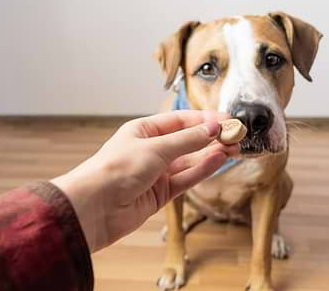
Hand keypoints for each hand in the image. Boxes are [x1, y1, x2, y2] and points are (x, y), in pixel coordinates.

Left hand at [51, 110, 238, 251]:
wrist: (94, 208)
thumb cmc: (115, 169)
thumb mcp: (155, 148)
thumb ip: (187, 140)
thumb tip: (213, 128)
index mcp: (144, 131)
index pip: (180, 121)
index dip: (204, 120)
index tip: (227, 120)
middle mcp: (151, 150)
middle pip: (188, 140)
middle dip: (211, 137)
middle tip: (235, 135)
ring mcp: (157, 172)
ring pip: (190, 160)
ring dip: (211, 153)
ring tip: (233, 147)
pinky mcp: (161, 193)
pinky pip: (186, 178)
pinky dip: (203, 169)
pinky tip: (218, 160)